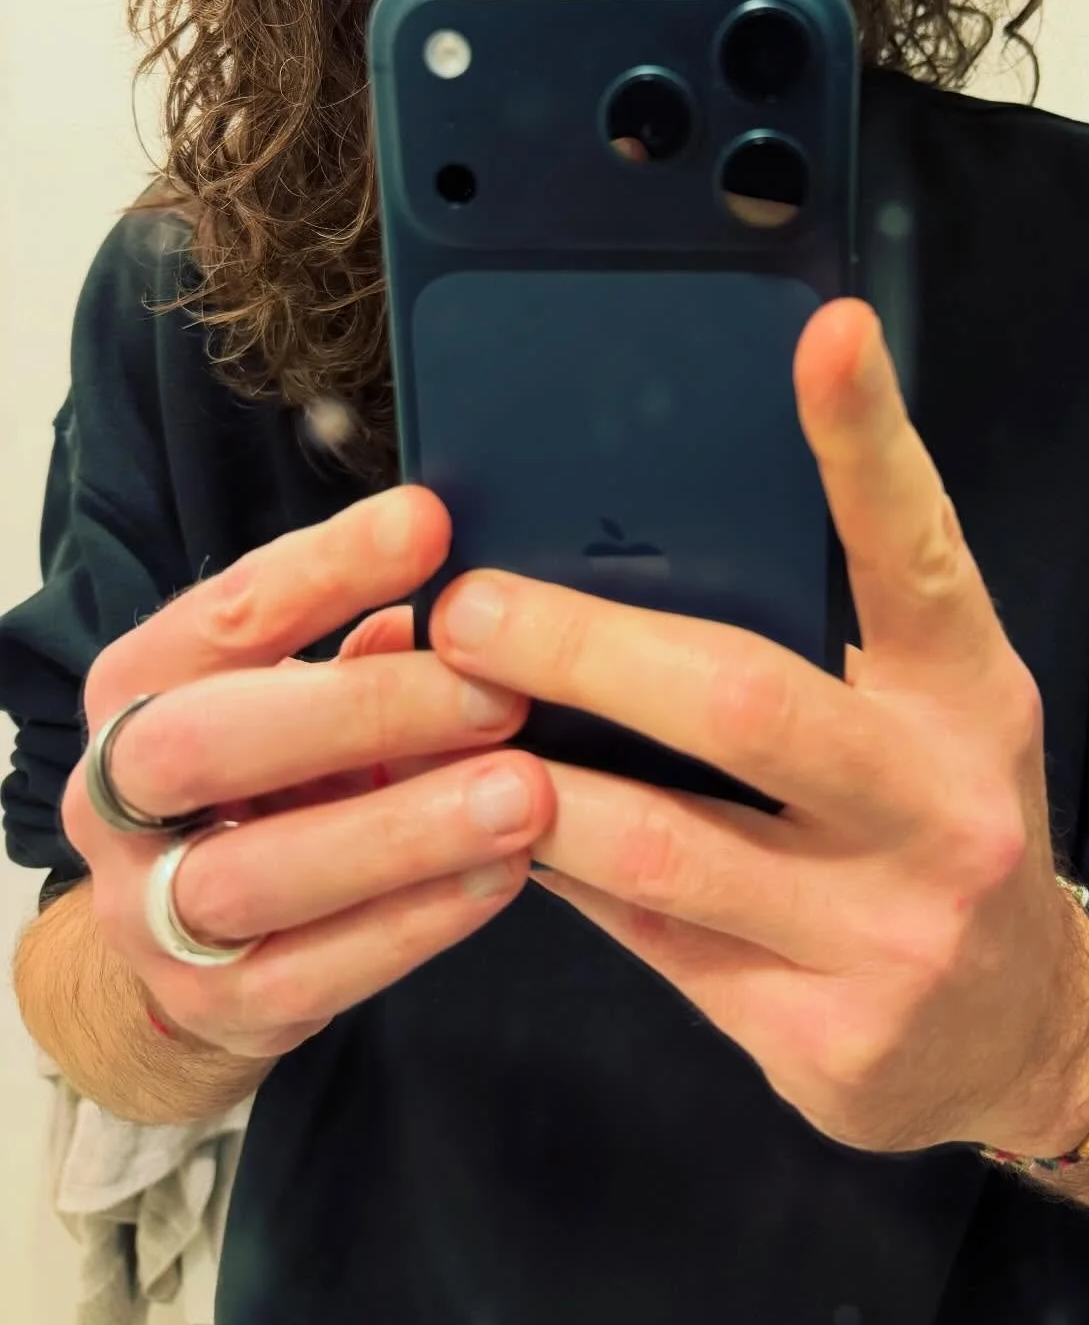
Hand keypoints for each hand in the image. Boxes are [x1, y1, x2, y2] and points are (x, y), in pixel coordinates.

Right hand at [61, 491, 555, 1059]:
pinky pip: (314, 972)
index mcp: (141, 687)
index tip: (432, 527)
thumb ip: (363, 645)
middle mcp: (119, 796)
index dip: (328, 566)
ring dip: (403, 831)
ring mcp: (150, 912)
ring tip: (526, 796)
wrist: (196, 940)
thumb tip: (464, 584)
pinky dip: (415, 922)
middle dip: (362, 710)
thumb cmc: (275, 775)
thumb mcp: (299, 693)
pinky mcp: (215, 1005)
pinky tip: (502, 875)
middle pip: (209, 743)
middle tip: (498, 692)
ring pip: (258, 874)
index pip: (224, 613)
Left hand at [430, 299, 1088, 1156]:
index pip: (919, 551)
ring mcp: (890, 933)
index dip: (870, 442)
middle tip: (470, 608)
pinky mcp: (824, 1038)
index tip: (827, 332)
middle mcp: (945, 806)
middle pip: (745, 701)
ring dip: (535, 777)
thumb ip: (830, 632)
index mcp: (971, 694)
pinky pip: (651, 943)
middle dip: (584, 647)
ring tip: (445, 720)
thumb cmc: (938, 819)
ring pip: (665, 845)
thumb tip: (643, 538)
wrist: (1018, 1033)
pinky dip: (565, 876)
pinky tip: (504, 831)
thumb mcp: (927, 711)